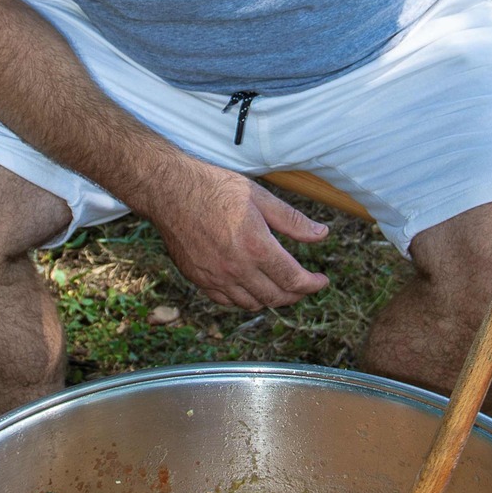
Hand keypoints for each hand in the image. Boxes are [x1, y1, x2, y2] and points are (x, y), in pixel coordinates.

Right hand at [147, 163, 329, 310]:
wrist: (169, 191)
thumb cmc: (215, 188)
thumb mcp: (260, 198)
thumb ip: (292, 221)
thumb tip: (322, 235)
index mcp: (256, 246)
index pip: (293, 279)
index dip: (312, 284)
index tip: (321, 281)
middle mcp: (236, 268)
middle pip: (275, 297)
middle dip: (296, 295)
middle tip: (304, 286)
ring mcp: (215, 277)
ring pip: (252, 304)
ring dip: (271, 300)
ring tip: (280, 287)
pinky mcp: (199, 279)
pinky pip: (227, 301)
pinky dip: (245, 299)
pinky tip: (251, 287)